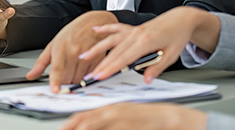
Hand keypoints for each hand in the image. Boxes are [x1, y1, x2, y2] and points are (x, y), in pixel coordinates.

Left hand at [25, 10, 118, 92]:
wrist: (93, 23)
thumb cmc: (72, 33)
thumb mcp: (53, 44)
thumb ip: (41, 62)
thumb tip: (30, 75)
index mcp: (60, 47)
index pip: (57, 68)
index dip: (56, 80)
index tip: (55, 90)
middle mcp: (74, 51)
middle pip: (67, 78)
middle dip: (64, 79)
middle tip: (65, 69)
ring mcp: (86, 56)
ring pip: (77, 79)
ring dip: (74, 78)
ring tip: (75, 65)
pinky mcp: (97, 60)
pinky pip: (88, 76)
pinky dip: (84, 75)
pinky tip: (84, 64)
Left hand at [60, 103, 206, 129]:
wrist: (172, 119)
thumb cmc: (150, 120)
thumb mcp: (127, 116)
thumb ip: (109, 121)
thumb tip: (90, 126)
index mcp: (111, 108)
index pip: (83, 116)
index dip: (68, 124)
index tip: (62, 129)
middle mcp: (113, 113)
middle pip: (83, 122)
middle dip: (69, 128)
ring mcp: (120, 121)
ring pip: (91, 126)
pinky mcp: (128, 127)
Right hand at [78, 7, 219, 83]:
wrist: (181, 19)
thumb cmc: (177, 36)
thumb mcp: (171, 55)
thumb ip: (157, 68)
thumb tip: (146, 80)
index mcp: (146, 41)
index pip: (124, 58)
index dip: (110, 68)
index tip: (100, 76)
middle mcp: (137, 34)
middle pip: (114, 52)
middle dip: (100, 64)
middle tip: (89, 76)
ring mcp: (134, 30)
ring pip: (112, 40)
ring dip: (97, 48)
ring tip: (84, 56)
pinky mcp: (134, 28)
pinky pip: (117, 28)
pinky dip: (105, 29)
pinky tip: (95, 30)